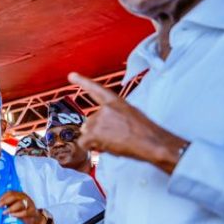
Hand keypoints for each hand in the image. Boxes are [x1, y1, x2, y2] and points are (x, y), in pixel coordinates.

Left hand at [0, 191, 47, 223]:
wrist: (35, 220)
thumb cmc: (21, 213)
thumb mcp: (11, 208)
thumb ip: (2, 206)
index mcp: (19, 195)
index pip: (10, 192)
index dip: (2, 197)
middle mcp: (24, 197)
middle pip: (14, 196)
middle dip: (4, 201)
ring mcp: (29, 204)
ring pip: (20, 203)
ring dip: (11, 208)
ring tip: (4, 212)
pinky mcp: (32, 211)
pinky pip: (25, 212)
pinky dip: (18, 214)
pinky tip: (12, 216)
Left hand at [69, 72, 186, 173]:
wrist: (152, 142)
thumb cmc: (146, 132)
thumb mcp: (131, 114)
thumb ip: (114, 115)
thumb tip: (104, 126)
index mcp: (115, 101)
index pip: (96, 90)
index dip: (83, 82)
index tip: (71, 75)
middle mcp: (104, 109)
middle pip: (90, 121)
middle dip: (97, 131)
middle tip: (114, 137)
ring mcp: (98, 120)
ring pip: (87, 132)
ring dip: (95, 139)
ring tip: (113, 142)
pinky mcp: (94, 133)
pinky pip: (83, 142)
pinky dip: (90, 147)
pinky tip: (104, 148)